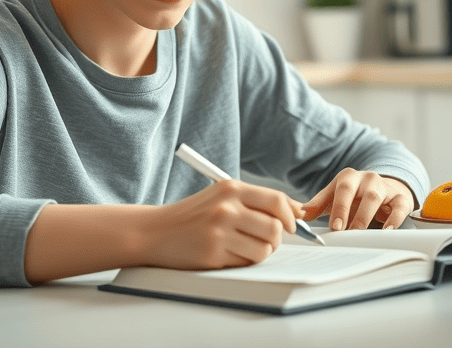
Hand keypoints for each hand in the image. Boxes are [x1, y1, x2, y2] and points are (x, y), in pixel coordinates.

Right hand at [144, 180, 303, 269]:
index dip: (290, 215)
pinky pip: (246, 263)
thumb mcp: (221, 196)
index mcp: (230, 188)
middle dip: (276, 239)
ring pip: (264, 249)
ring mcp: (219, 231)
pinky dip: (244, 261)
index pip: (276, 200)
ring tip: (244, 247)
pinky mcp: (213, 253)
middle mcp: (226, 207)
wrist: (155, 231)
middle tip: (264, 239)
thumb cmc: (193, 215)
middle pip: (274, 228)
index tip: (291, 225)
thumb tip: (296, 212)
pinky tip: (228, 254)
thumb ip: (256, 201)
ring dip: (260, 252)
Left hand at [301, 169, 414, 230]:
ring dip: (367, 216)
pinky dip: (395, 218)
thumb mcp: (333, 197)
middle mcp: (367, 178)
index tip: (334, 226)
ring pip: (376, 198)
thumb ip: (317, 205)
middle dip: (352, 213)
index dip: (338, 207)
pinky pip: (400, 207)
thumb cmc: (353, 196)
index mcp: (348, 177)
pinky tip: (388, 230)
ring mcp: (384, 187)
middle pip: (360, 192)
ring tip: (360, 233)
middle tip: (345, 232)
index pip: (342, 188)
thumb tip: (299, 214)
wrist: (383, 188)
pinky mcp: (400, 198)